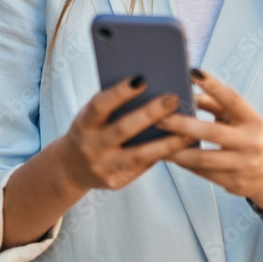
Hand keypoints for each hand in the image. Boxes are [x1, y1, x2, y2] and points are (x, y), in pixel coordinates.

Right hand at [58, 76, 196, 192]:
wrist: (72, 168)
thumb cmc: (92, 129)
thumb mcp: (94, 116)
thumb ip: (114, 104)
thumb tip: (153, 84)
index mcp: (84, 123)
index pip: (100, 105)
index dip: (119, 93)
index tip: (142, 79)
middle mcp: (91, 146)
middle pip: (123, 129)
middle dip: (150, 114)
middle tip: (174, 98)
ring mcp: (103, 167)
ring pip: (140, 154)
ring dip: (168, 142)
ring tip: (191, 128)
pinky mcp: (116, 182)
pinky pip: (145, 167)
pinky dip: (165, 154)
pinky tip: (184, 144)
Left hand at [156, 70, 262, 211]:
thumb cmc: (243, 134)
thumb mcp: (236, 117)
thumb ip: (214, 103)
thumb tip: (186, 93)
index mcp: (252, 120)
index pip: (233, 99)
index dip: (213, 86)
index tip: (192, 72)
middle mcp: (250, 142)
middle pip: (212, 132)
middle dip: (183, 124)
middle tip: (160, 117)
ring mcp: (242, 164)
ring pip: (203, 158)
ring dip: (177, 150)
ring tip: (156, 141)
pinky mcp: (232, 182)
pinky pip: (202, 173)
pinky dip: (183, 163)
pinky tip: (166, 156)